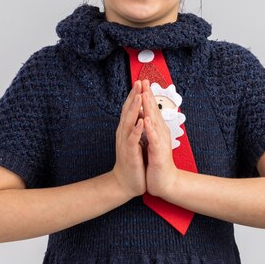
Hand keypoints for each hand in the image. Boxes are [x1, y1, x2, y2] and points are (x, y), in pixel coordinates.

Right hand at [112, 80, 145, 198]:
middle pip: (128, 110)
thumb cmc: (133, 160)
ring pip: (129, 122)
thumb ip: (135, 126)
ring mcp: (125, 142)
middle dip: (134, 96)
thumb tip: (139, 111)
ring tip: (139, 96)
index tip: (141, 81)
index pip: (130, 108)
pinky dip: (136, 129)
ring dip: (134, 108)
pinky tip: (140, 121)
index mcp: (126, 129)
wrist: (126, 182)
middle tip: (139, 82)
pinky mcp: (129, 152)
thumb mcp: (134, 139)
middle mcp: (123, 132)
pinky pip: (132, 139)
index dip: (135, 94)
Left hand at [141, 80, 178, 198]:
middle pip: (154, 111)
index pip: (151, 109)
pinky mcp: (159, 153)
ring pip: (155, 122)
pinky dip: (150, 129)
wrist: (164, 182)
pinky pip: (154, 139)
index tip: (141, 81)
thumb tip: (144, 113)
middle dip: (149, 95)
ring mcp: (160, 142)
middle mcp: (160, 132)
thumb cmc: (156, 161)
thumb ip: (149, 127)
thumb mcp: (151, 140)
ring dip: (150, 108)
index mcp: (157, 129)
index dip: (146, 94)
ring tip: (145, 94)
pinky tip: (146, 120)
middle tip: (144, 80)